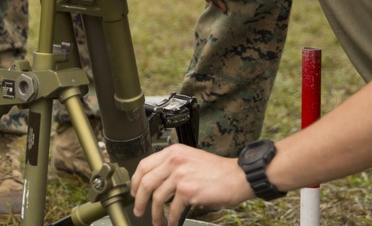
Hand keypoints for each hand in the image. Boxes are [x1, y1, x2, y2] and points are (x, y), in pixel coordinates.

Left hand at [131, 144, 249, 225]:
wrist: (238, 176)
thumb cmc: (218, 171)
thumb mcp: (191, 159)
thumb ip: (173, 166)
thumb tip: (157, 182)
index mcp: (174, 152)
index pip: (144, 165)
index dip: (135, 181)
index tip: (134, 191)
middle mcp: (174, 161)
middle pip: (145, 182)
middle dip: (139, 200)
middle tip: (138, 210)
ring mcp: (180, 175)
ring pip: (156, 198)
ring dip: (155, 214)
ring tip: (156, 222)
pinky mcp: (187, 190)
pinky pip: (172, 209)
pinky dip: (170, 219)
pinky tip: (171, 223)